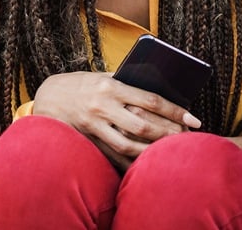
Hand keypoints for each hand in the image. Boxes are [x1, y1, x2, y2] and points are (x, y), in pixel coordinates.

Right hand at [33, 72, 200, 170]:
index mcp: (111, 86)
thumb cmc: (81, 84)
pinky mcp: (88, 140)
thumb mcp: (103, 76)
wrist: (48, 97)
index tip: (193, 119)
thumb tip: (159, 90)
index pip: (151, 100)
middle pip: (143, 125)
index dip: (175, 111)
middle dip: (168, 133)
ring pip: (129, 145)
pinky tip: (146, 165)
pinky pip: (113, 156)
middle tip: (186, 138)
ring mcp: (94, 125)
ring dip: (152, 151)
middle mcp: (103, 106)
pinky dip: (131, 162)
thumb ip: (127, 83)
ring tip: (170, 153)